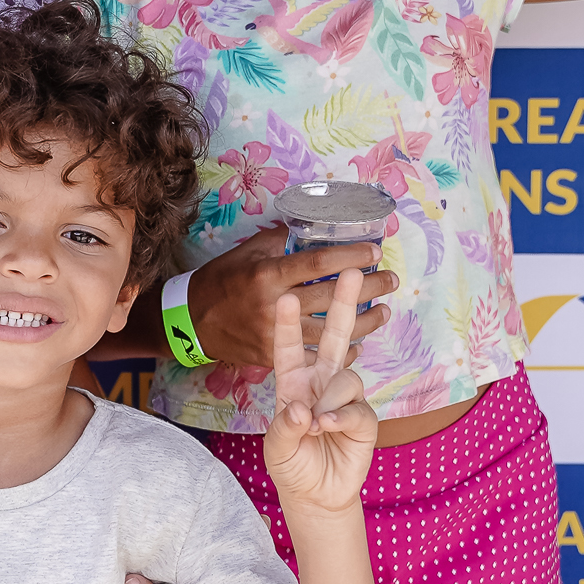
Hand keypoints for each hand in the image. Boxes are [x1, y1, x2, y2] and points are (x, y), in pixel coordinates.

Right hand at [183, 228, 395, 376]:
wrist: (192, 322)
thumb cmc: (221, 281)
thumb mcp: (246, 252)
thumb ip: (280, 241)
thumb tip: (313, 226)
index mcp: (268, 275)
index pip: (318, 263)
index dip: (350, 257)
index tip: (374, 251)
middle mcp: (274, 306)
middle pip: (331, 298)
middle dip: (368, 288)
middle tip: (391, 280)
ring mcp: (275, 335)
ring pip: (330, 332)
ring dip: (364, 323)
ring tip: (384, 312)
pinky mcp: (274, 357)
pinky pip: (315, 356)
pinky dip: (340, 351)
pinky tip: (358, 342)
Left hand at [262, 274, 377, 512]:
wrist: (315, 494)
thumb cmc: (291, 463)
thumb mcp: (276, 448)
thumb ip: (285, 428)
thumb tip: (302, 408)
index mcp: (292, 381)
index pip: (289, 346)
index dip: (289, 322)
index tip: (287, 295)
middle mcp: (320, 382)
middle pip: (334, 336)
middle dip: (343, 303)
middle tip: (353, 270)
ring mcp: (344, 397)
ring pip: (346, 377)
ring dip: (329, 400)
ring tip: (316, 425)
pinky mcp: (363, 417)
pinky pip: (356, 407)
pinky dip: (340, 418)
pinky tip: (328, 429)